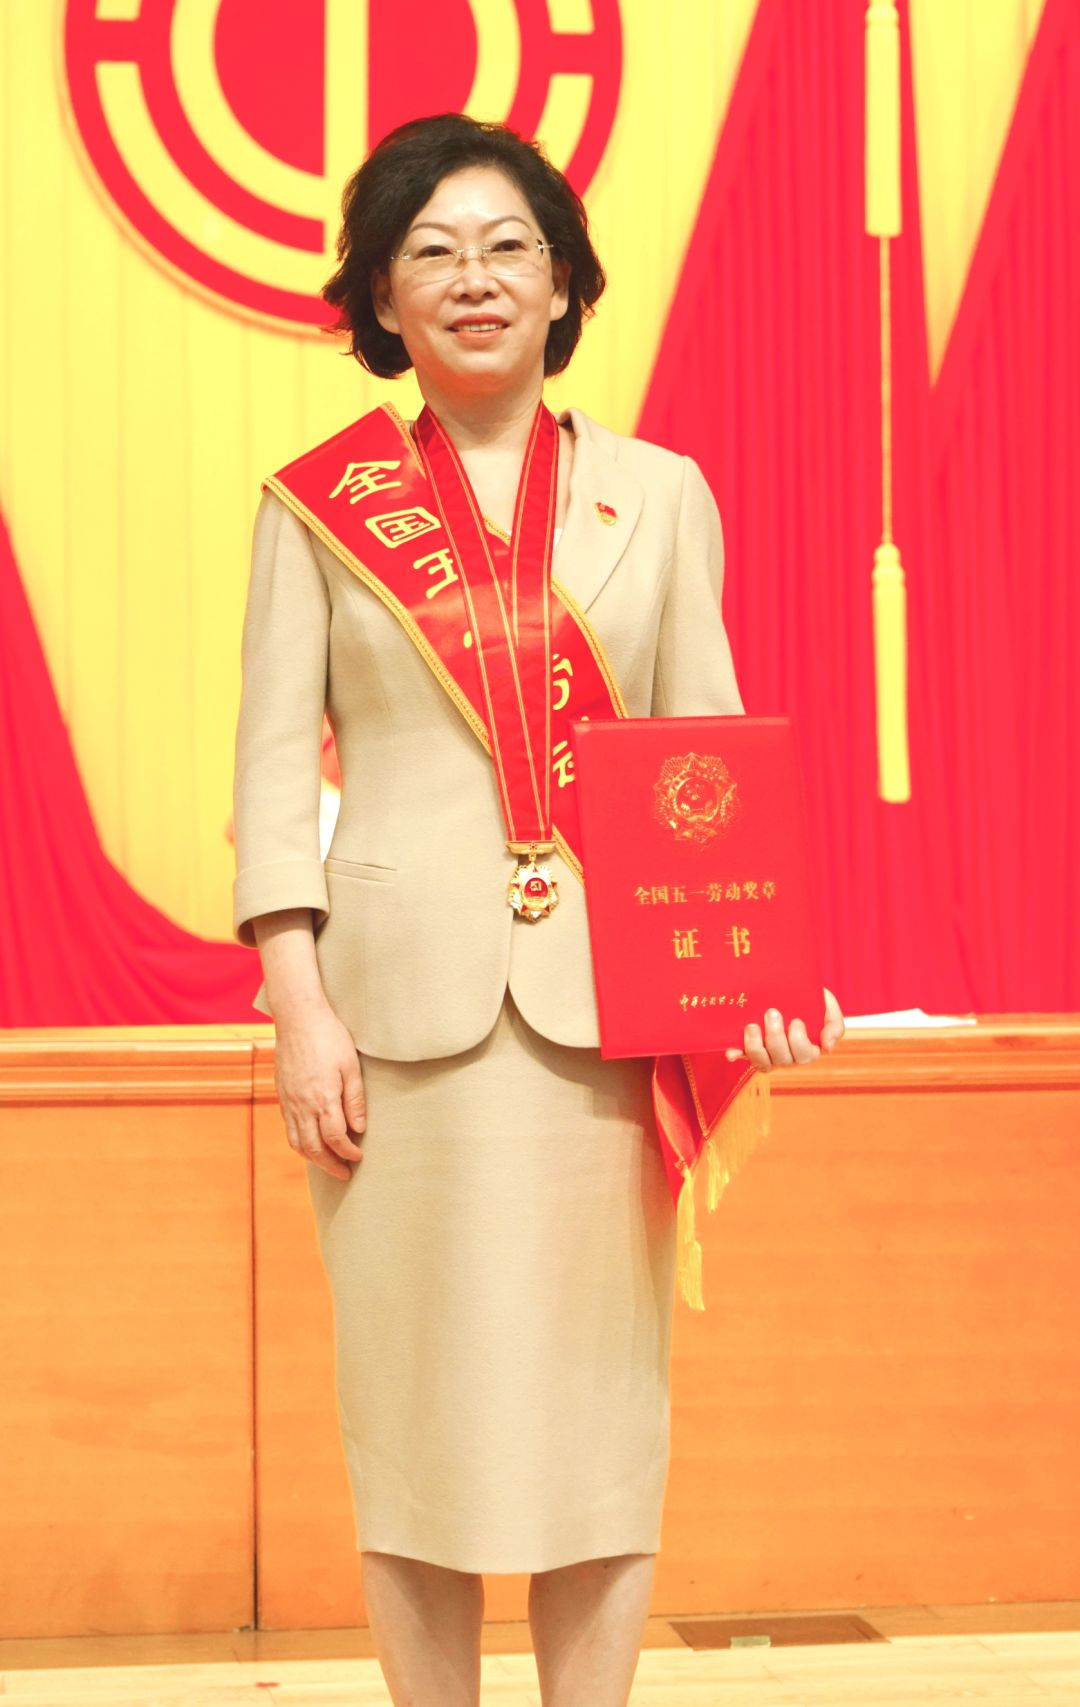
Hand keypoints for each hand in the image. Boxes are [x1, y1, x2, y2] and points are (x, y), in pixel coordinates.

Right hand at [273, 1004, 366, 1179]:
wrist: (298, 1017)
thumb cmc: (329, 1037)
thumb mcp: (351, 1066)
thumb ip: (354, 1100)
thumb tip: (358, 1129)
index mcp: (322, 1098)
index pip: (335, 1138)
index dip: (347, 1152)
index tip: (359, 1157)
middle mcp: (302, 1104)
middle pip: (314, 1147)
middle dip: (330, 1165)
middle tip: (344, 1173)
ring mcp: (289, 1101)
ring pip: (297, 1142)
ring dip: (313, 1158)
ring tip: (328, 1163)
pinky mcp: (282, 1095)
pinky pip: (288, 1128)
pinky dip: (300, 1142)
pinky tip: (311, 1142)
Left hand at [724, 986, 845, 1071]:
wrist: (787, 988)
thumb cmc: (810, 999)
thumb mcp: (828, 1006)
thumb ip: (834, 1025)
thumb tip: (827, 1048)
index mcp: (807, 1049)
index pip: (805, 1055)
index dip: (798, 1041)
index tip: (796, 1020)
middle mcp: (787, 1057)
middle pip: (782, 1059)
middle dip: (775, 1038)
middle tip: (771, 1012)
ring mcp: (768, 1055)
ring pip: (762, 1063)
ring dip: (755, 1047)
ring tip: (751, 1026)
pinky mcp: (749, 1049)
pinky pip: (742, 1057)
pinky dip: (736, 1055)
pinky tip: (731, 1051)